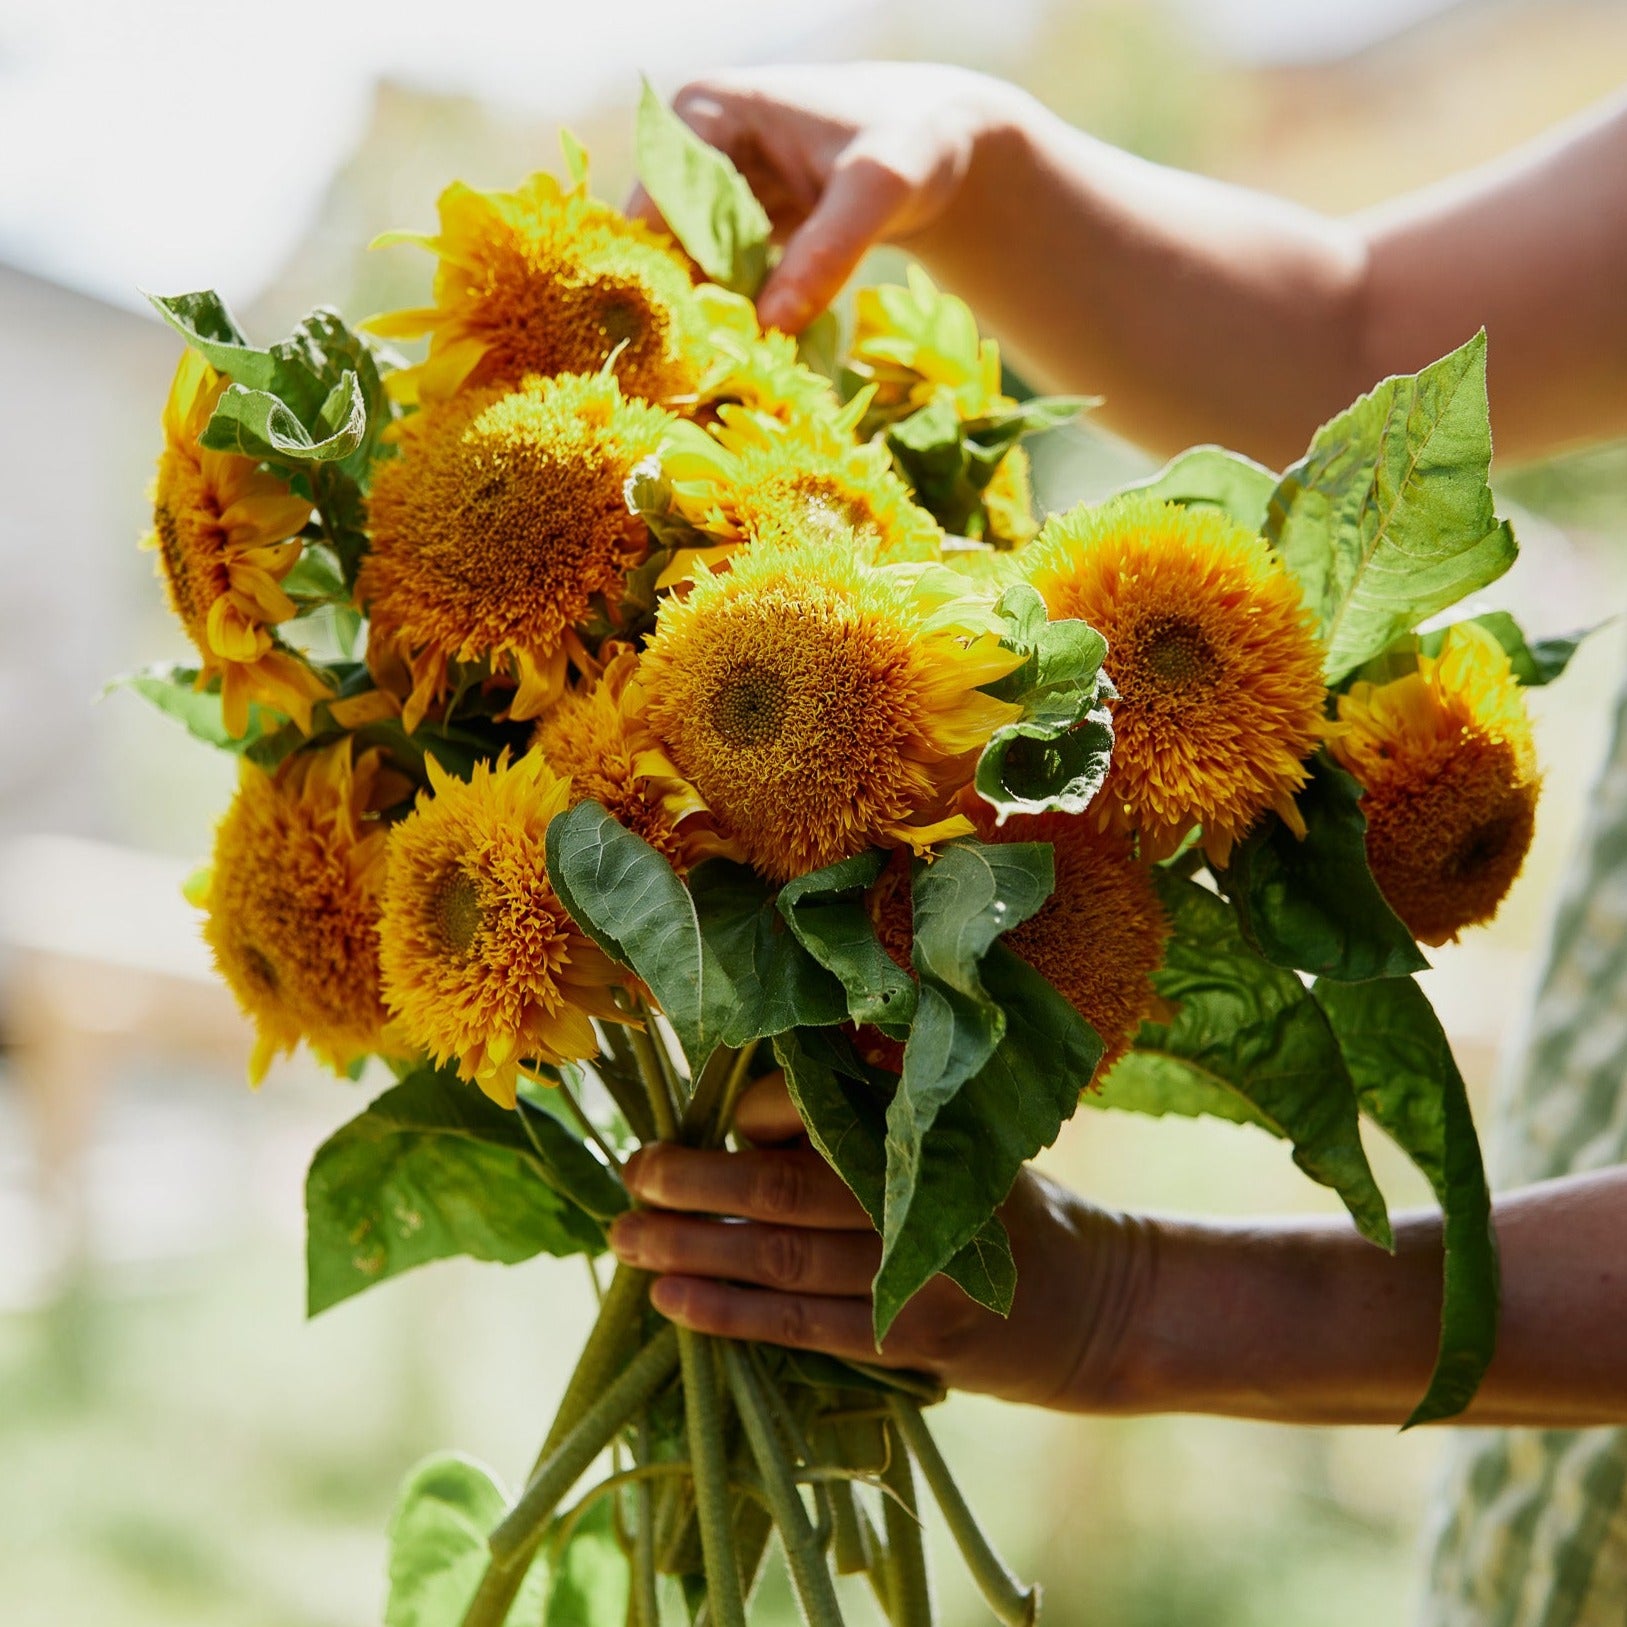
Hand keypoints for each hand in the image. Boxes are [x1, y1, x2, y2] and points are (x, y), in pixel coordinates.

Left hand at [610, 1073, 1152, 1410]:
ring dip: (694, 1249)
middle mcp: (916, 1192)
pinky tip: (675, 1302)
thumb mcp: (956, 1141)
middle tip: (630, 1178)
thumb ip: (866, 1121)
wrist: (1098, 1302)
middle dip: (693, 1183)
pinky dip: (733, 1312)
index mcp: (922, 1130)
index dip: (748, 1116)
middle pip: (782, 1188)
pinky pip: (804, 1325)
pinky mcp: (916, 1337)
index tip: (698, 1124)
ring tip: (626, 1244)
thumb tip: (748, 1117)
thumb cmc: (1005, 1209)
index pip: (815, 1111)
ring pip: (781, 1259)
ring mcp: (916, 1270)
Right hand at [629, 64, 1031, 332]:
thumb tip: (769, 324)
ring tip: (735, 371)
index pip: (654, 204)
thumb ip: (828, 250)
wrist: (944, 148)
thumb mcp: (879, 188)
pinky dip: (737, 320)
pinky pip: (719, 285)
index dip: (663, 273)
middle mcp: (693, 148)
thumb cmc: (912, 143)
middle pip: (663, 243)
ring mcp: (711, 194)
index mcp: (704, 111)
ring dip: (711, 321)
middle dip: (687, 306)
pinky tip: (758, 356)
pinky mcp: (735, 233)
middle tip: (713, 372)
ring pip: (687, 270)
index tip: (690, 341)